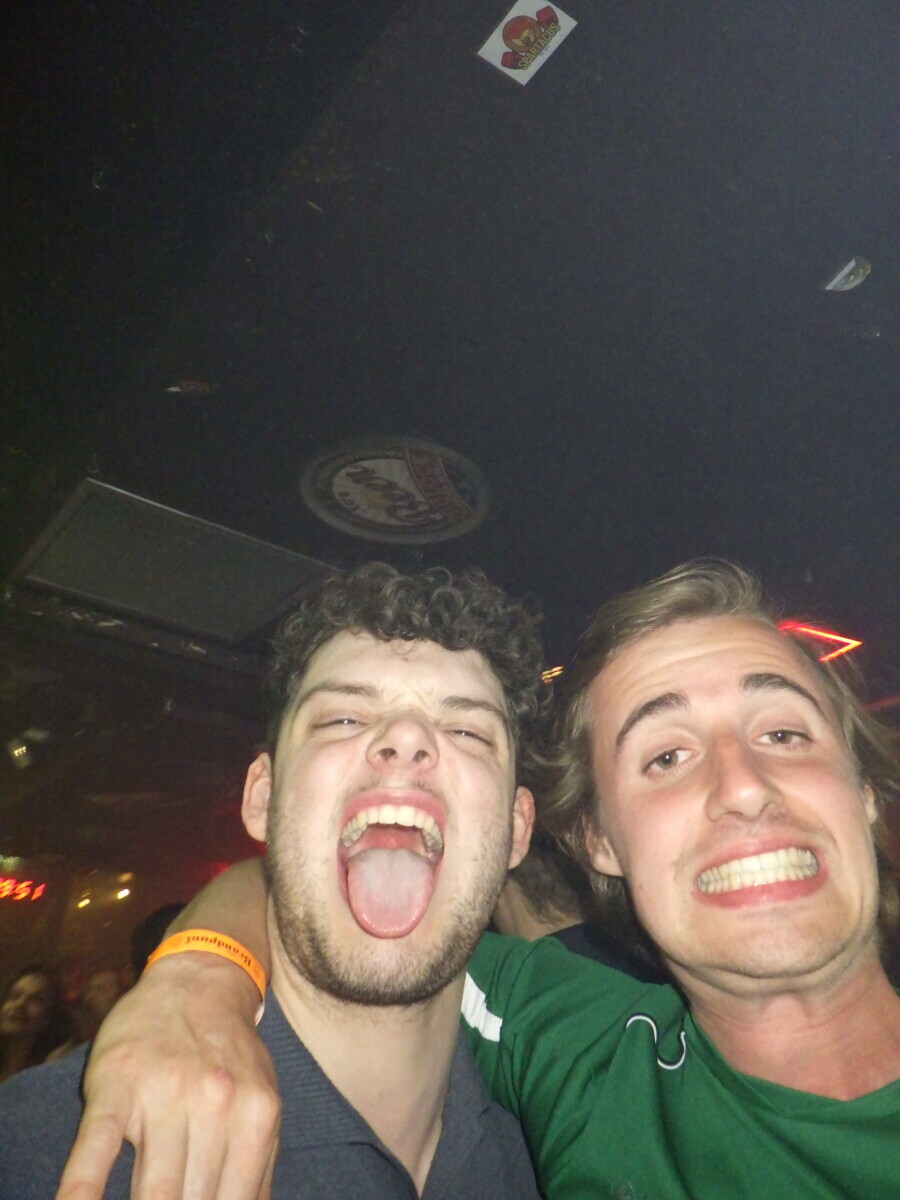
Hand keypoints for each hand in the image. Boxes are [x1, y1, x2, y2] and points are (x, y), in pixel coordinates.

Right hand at [56, 953, 279, 1199]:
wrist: (198, 980)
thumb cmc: (229, 1054)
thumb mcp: (259, 1102)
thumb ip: (254, 1165)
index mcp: (255, 1116)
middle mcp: (215, 1105)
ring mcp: (164, 1094)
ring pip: (152, 1190)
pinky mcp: (116, 1086)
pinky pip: (98, 1149)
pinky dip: (83, 1189)